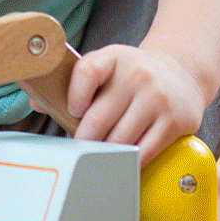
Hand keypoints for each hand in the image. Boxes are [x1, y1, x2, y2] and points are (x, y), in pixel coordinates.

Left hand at [63, 44, 206, 162]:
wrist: (182, 71)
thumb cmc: (131, 74)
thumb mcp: (106, 66)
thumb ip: (73, 82)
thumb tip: (37, 103)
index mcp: (113, 58)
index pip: (87, 72)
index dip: (74, 96)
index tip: (72, 111)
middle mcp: (137, 75)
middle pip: (98, 119)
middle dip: (83, 140)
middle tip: (78, 149)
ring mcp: (157, 99)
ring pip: (119, 140)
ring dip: (104, 154)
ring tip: (97, 157)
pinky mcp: (175, 121)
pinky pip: (144, 151)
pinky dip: (128, 162)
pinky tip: (121, 161)